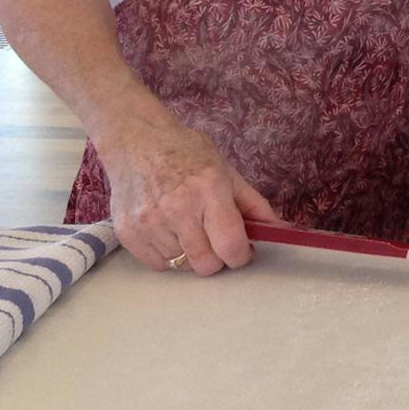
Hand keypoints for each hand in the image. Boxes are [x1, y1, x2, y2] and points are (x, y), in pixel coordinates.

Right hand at [98, 111, 279, 275]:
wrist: (137, 142)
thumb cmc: (186, 154)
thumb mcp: (227, 171)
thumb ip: (253, 204)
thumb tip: (280, 230)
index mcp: (209, 190)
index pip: (230, 244)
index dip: (242, 255)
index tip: (244, 250)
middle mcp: (178, 210)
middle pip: (206, 263)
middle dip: (219, 258)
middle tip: (218, 241)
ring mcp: (150, 224)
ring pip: (183, 267)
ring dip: (193, 256)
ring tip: (192, 230)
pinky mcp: (128, 234)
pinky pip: (158, 265)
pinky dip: (170, 257)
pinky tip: (172, 234)